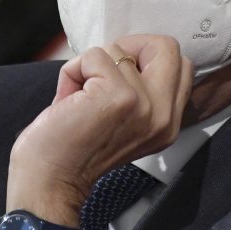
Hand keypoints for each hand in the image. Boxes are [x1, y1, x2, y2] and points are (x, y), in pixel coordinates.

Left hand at [5, 35, 192, 226]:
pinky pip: (95, 55)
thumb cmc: (72, 150)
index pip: (182, 65)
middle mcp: (165, 116)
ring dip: (89, 67)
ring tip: (79, 99)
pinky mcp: (119, 97)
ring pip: (119, 49)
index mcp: (169, 124)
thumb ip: (139, 91)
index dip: (146, 57)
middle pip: (167, 46)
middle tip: (102, 72)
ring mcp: (145, 105)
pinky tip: (69, 100)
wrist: (48, 182)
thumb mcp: (123, 122)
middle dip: (129, 46)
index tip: (118, 74)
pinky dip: (74, 71)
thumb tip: (124, 51)